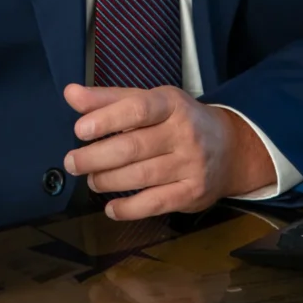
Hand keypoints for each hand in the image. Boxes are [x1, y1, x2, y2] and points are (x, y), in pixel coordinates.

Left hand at [63, 84, 275, 218]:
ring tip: (91, 179)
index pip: (137, 109)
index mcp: (171, 103)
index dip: (107, 119)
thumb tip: (70, 93)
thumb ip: (109, 99)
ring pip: (141, 176)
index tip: (80, 130)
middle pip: (133, 147)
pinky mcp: (192, 193)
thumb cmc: (179, 121)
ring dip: (107, 180)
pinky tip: (111, 208)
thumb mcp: (150, 101)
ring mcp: (190, 164)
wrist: (231, 148)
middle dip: (96, 157)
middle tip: (72, 162)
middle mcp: (184, 132)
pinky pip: (155, 204)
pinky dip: (128, 209)